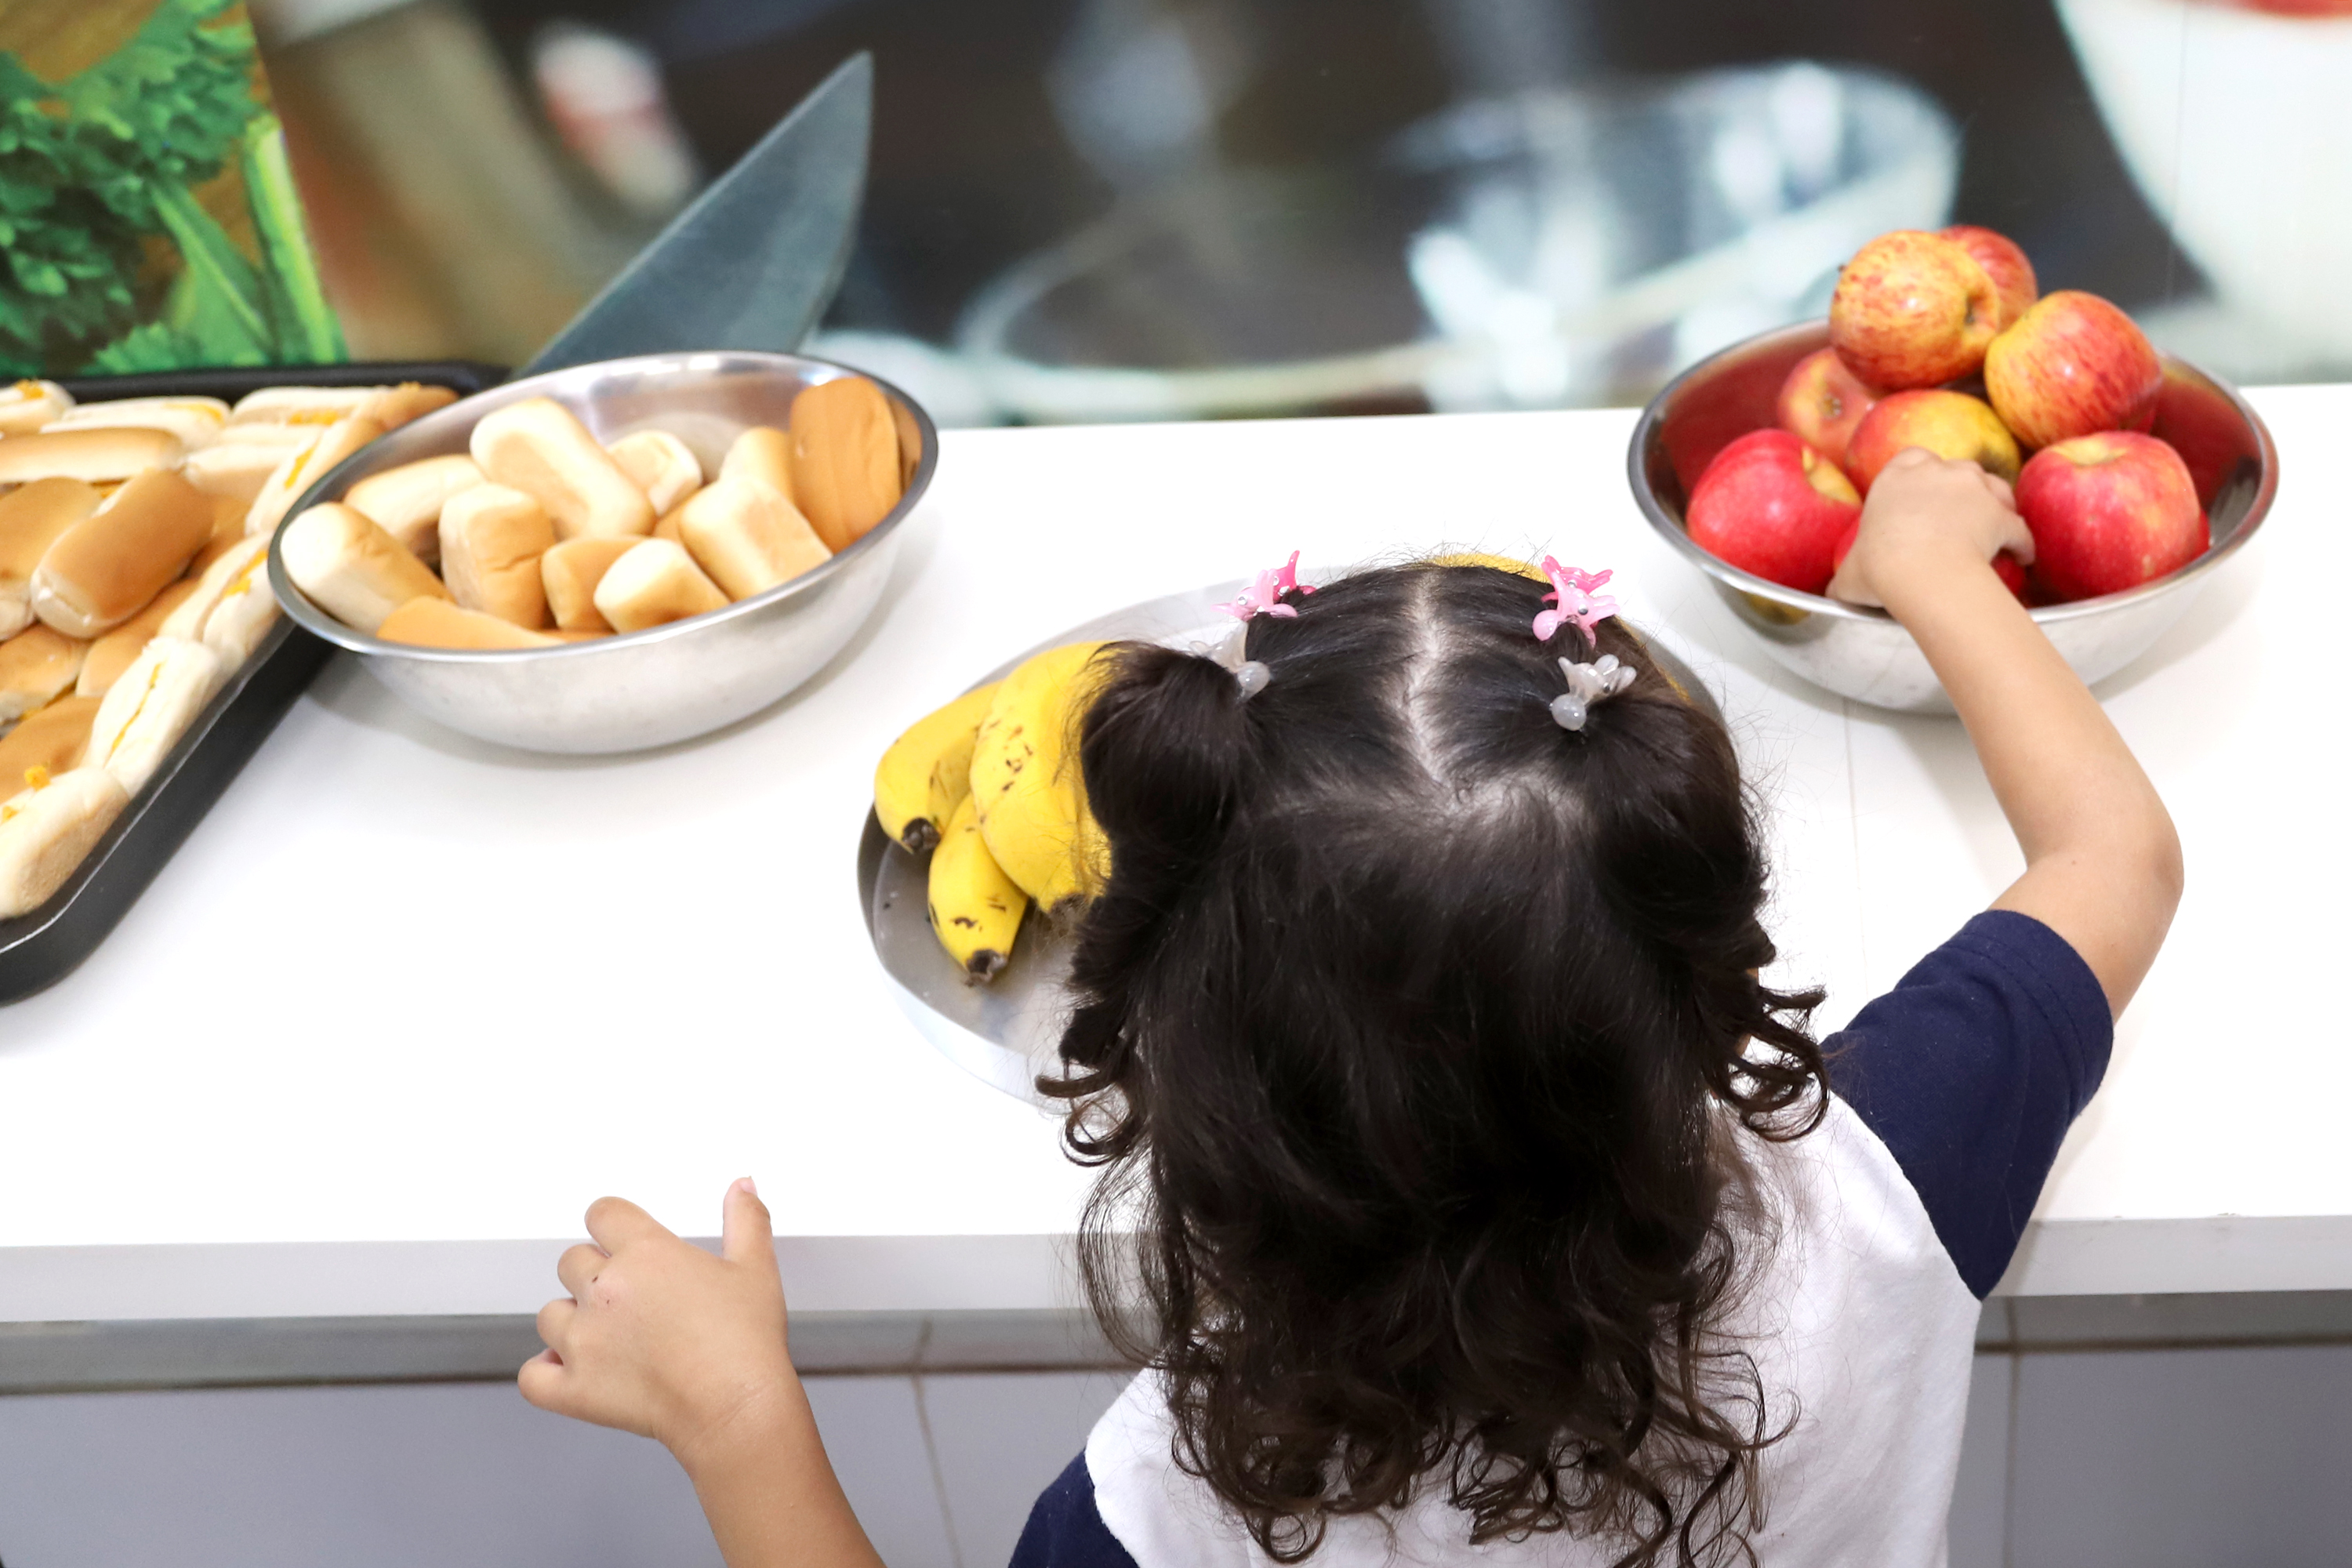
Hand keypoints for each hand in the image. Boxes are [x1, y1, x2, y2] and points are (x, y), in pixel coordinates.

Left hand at [520, 1180, 795, 1472]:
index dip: (611, 1223)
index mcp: (646, 1253)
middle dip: (594, 1271)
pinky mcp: (575, 1388)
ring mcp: (583, 1341)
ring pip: (549, 1314)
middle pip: (571, 1260)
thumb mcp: (756, 1267)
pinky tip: (568, 1369)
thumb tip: (741, 1188)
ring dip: (571, 1319)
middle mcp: (606, 1290)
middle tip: (627, 1293)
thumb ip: (746, 1219)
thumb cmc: (745, 1342)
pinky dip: (545, 1373)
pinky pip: (534, 1376)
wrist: (735, 1406)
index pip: (602, 1213)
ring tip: (604, 1333)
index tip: (619, 1235)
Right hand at [1827, 447, 2034, 609]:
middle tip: (1959, 515)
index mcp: (1896, 476)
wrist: (1921, 573)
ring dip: (1997, 504)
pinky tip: (2021, 556)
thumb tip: (1833, 593)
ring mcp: (1976, 490)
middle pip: (1959, 468)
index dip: (1920, 474)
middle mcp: (1939, 472)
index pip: (1912, 458)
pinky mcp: (2003, 516)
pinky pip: (2018, 527)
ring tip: (1992, 529)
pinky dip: (2022, 541)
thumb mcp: (1848, 573)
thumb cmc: (1878, 569)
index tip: (1920, 494)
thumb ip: (1844, 577)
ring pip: (1996, 487)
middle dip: (1962, 487)